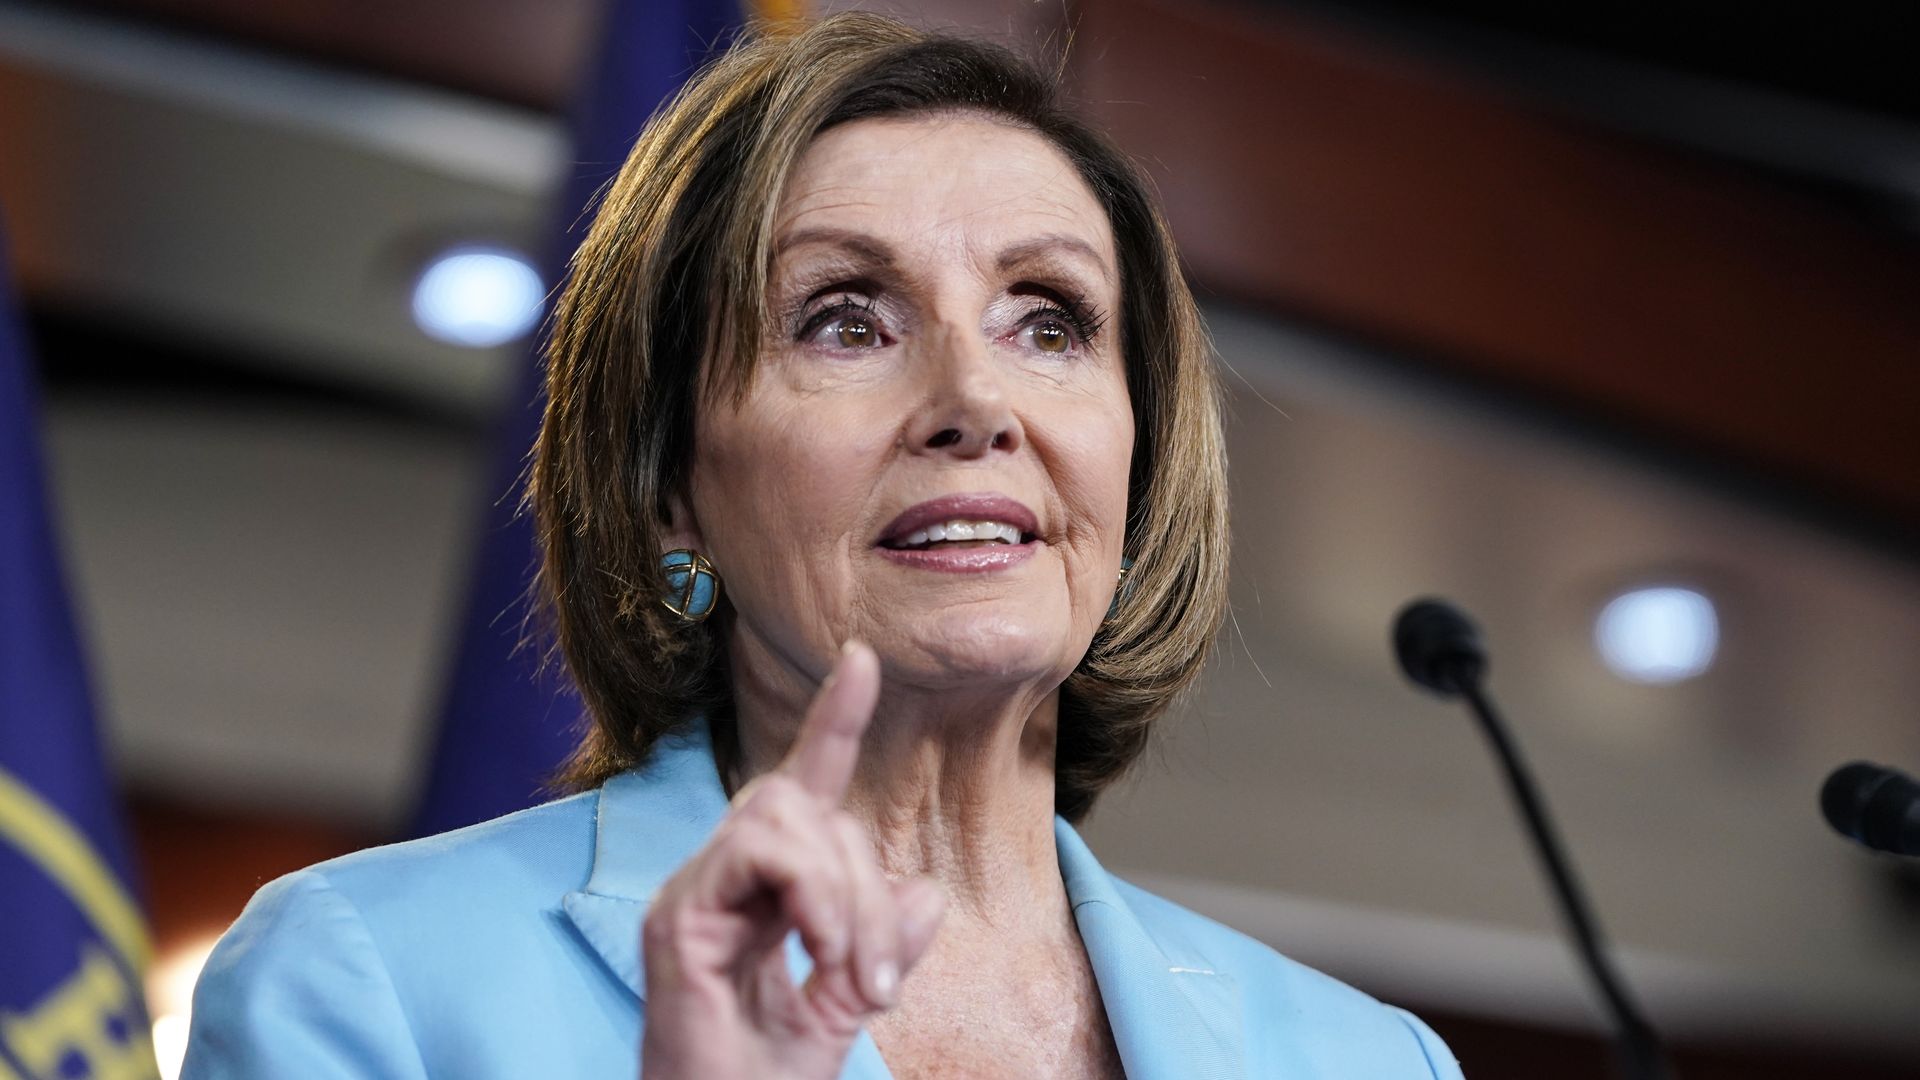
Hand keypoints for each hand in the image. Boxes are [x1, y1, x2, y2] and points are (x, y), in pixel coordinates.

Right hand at [638, 641, 945, 1079]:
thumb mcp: (842, 1008)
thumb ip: (879, 946)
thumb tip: (926, 893)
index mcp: (757, 896)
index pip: (800, 791)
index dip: (832, 723)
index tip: (862, 660)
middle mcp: (718, 883)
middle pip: (805, 804)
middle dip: (863, 879)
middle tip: (880, 978)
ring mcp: (691, 896)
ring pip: (782, 816)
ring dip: (843, 891)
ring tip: (849, 971)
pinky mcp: (677, 917)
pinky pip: (761, 854)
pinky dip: (813, 896)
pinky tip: (822, 953)